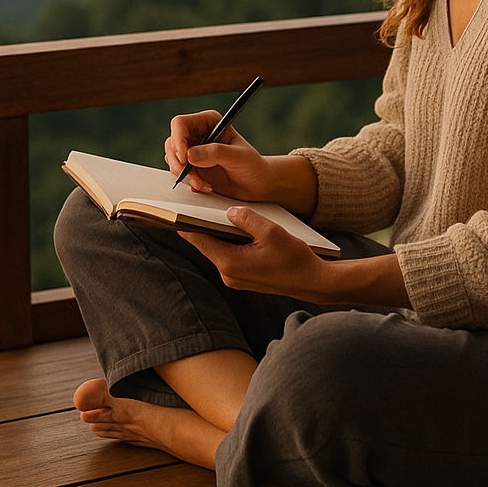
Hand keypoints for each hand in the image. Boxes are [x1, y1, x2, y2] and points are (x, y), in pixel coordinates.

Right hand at [165, 111, 271, 200]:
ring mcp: (194, 152)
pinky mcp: (193, 168)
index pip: (180, 124)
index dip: (178, 140)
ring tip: (204, 184)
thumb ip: (216, 153)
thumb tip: (191, 155)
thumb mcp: (238, 157)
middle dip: (180, 164)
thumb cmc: (253, 165)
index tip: (184, 158)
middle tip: (195, 178)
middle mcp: (198, 135)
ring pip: (173, 160)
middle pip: (172, 144)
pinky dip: (189, 183)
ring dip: (185, 176)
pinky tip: (206, 186)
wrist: (258, 184)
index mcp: (208, 122)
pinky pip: (179, 174)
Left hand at [181, 206, 326, 299]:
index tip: (175, 207)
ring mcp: (235, 278)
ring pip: (216, 250)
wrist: (313, 282)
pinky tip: (229, 227)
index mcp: (231, 262)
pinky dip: (224, 241)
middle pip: (205, 245)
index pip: (199, 239)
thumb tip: (229, 211)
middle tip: (189, 204)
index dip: (186, 222)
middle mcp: (228, 273)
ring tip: (208, 211)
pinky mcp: (243, 278)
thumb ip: (247, 218)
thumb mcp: (271, 231)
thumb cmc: (294, 258)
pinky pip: (227, 255)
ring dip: (212, 233)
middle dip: (198, 225)